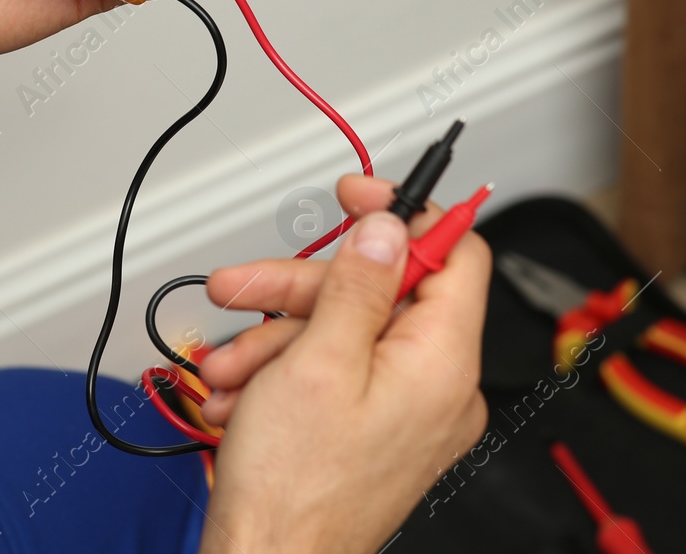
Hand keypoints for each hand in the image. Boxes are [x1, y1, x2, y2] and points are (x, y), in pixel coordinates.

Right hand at [196, 195, 490, 553]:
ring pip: (344, 331)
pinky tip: (242, 394)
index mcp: (443, 362)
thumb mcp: (317, 360)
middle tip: (244, 286)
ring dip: (275, 338)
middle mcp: (438, 387)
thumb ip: (358, 284)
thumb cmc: (296, 488)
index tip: (358, 197)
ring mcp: (408, 412)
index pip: (455, 253)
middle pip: (379, 291)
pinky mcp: (375, 431)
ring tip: (231, 368)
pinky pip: (335, 373)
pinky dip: (282, 374)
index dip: (403, 214)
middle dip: (300, 289)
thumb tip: (388, 227)